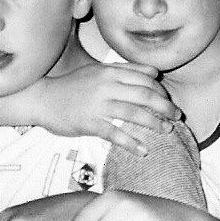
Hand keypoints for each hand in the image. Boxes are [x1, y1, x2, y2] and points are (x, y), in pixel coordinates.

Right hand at [39, 63, 181, 155]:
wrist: (42, 98)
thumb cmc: (71, 86)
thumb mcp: (97, 71)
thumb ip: (123, 70)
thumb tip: (153, 72)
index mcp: (109, 72)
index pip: (145, 78)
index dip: (161, 91)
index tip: (169, 101)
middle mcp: (106, 86)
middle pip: (144, 95)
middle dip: (165, 107)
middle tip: (177, 116)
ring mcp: (97, 105)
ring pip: (134, 113)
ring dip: (154, 123)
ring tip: (167, 131)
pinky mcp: (89, 123)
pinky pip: (115, 134)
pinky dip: (131, 143)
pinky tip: (143, 150)